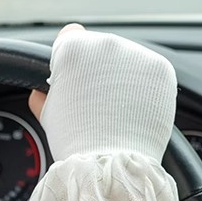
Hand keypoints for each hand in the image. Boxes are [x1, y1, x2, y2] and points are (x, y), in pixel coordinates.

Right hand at [28, 22, 176, 161]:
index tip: (72, 76)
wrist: (110, 165)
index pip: (69, 35)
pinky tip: (133, 110)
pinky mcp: (160, 69)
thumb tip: (41, 91)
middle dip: (97, 70)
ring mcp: (137, 54)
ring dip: (121, 77)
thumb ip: (44, 95)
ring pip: (126, 59)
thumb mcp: (48, 116)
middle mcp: (106, 43)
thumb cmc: (75, 142)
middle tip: (94, 102)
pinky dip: (143, 88)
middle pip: (100, 48)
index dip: (68, 58)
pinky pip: (148, 73)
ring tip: (116, 110)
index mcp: (73, 48)